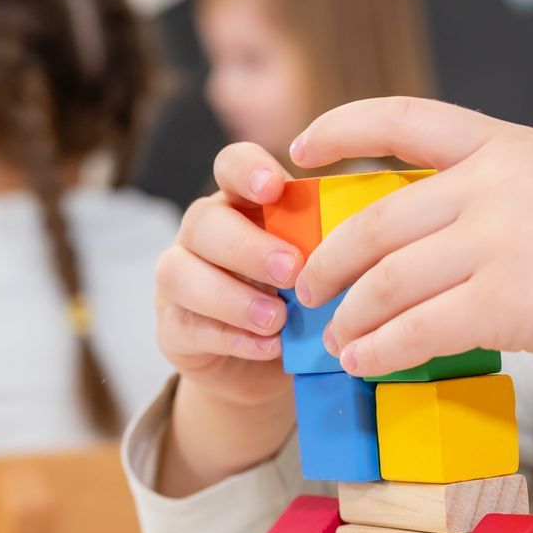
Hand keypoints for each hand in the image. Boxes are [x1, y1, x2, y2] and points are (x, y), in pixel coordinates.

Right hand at [154, 142, 305, 410]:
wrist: (264, 367)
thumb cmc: (298, 303)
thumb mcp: (317, 269)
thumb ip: (325, 248)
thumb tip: (360, 240)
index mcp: (241, 203)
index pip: (232, 166)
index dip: (248, 170)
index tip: (274, 188)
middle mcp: (202, 234)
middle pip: (203, 221)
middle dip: (247, 246)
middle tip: (292, 270)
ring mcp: (179, 280)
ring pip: (179, 274)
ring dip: (232, 297)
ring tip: (277, 319)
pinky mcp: (172, 329)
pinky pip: (188, 327)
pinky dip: (232, 338)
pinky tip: (269, 346)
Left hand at [289, 97, 532, 465]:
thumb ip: (499, 199)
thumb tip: (435, 244)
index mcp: (505, 144)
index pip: (402, 118)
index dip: (341, 128)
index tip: (299, 147)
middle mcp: (491, 182)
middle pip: (375, 220)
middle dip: (329, 259)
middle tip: (307, 288)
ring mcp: (496, 240)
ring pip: (386, 280)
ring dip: (350, 315)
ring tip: (335, 339)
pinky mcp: (505, 300)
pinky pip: (416, 329)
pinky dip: (380, 349)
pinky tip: (364, 363)